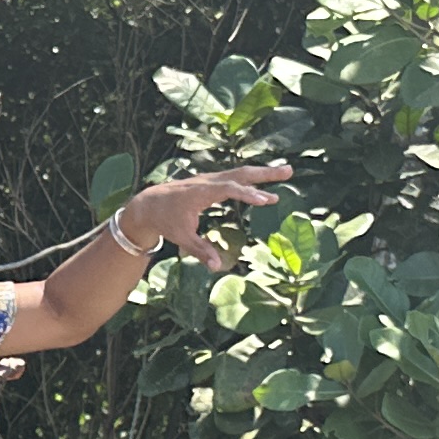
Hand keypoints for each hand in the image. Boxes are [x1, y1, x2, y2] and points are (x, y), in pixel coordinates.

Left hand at [120, 161, 298, 272]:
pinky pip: (236, 178)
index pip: (228, 189)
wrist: (150, 204)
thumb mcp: (182, 238)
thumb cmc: (166, 221)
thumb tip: (217, 267)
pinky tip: (265, 187)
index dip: (247, 194)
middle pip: (240, 173)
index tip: (266, 200)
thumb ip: (201, 251)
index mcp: (200, 192)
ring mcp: (211, 179)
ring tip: (287, 172)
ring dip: (264, 173)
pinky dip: (253, 180)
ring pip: (241, 173)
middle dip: (265, 173)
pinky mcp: (213, 181)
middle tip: (288, 171)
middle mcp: (208, 181)